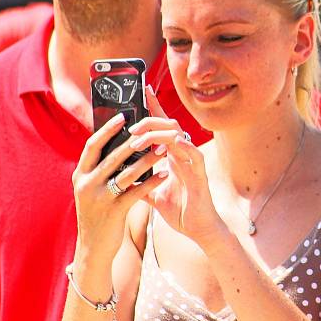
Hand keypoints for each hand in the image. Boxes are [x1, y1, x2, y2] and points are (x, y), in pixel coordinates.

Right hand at [71, 111, 171, 262]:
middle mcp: (86, 185)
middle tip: (153, 131)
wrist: (93, 249)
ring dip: (148, 160)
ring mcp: (99, 199)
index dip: (107, 129)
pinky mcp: (114, 212)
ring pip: (127, 173)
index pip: (92, 145)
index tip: (122, 115)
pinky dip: (153, 181)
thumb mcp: (92, 190)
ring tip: (164, 150)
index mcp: (80, 175)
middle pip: (112, 156)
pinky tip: (166, 174)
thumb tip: (121, 143)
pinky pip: (137, 192)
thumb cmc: (97, 214)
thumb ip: (100, 169)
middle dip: (135, 142)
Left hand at [138, 86, 227, 249]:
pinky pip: (193, 154)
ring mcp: (192, 162)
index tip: (142, 90)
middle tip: (132, 124)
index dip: (153, 108)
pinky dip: (181, 146)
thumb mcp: (153, 195)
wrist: (198, 230)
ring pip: (177, 135)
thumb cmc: (180, 211)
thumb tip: (120, 177)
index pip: (161, 126)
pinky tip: (171, 144)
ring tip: (139, 138)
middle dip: (150, 119)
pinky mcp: (200, 173)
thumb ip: (140, 183)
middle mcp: (182, 154)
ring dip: (157, 134)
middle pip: (168, 125)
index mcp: (172, 156)